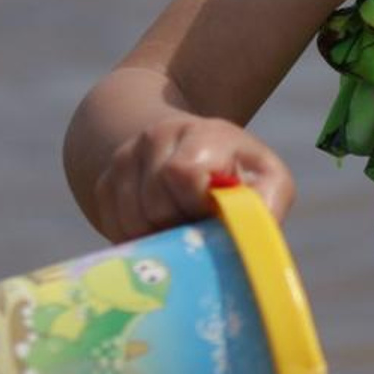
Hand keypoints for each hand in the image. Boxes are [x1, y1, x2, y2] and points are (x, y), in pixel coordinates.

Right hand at [88, 116, 295, 241]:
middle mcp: (158, 136)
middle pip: (155, 204)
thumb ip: (265, 204)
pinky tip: (159, 226)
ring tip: (181, 225)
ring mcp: (126, 157)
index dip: (196, 204)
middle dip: (180, 225)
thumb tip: (244, 239)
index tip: (212, 212)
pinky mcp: (105, 182)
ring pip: (131, 220)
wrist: (194, 153)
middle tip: (198, 224)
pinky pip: (111, 225)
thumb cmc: (240, 177)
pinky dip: (137, 237)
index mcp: (204, 133)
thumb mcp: (268, 183)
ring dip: (158, 236)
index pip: (181, 173)